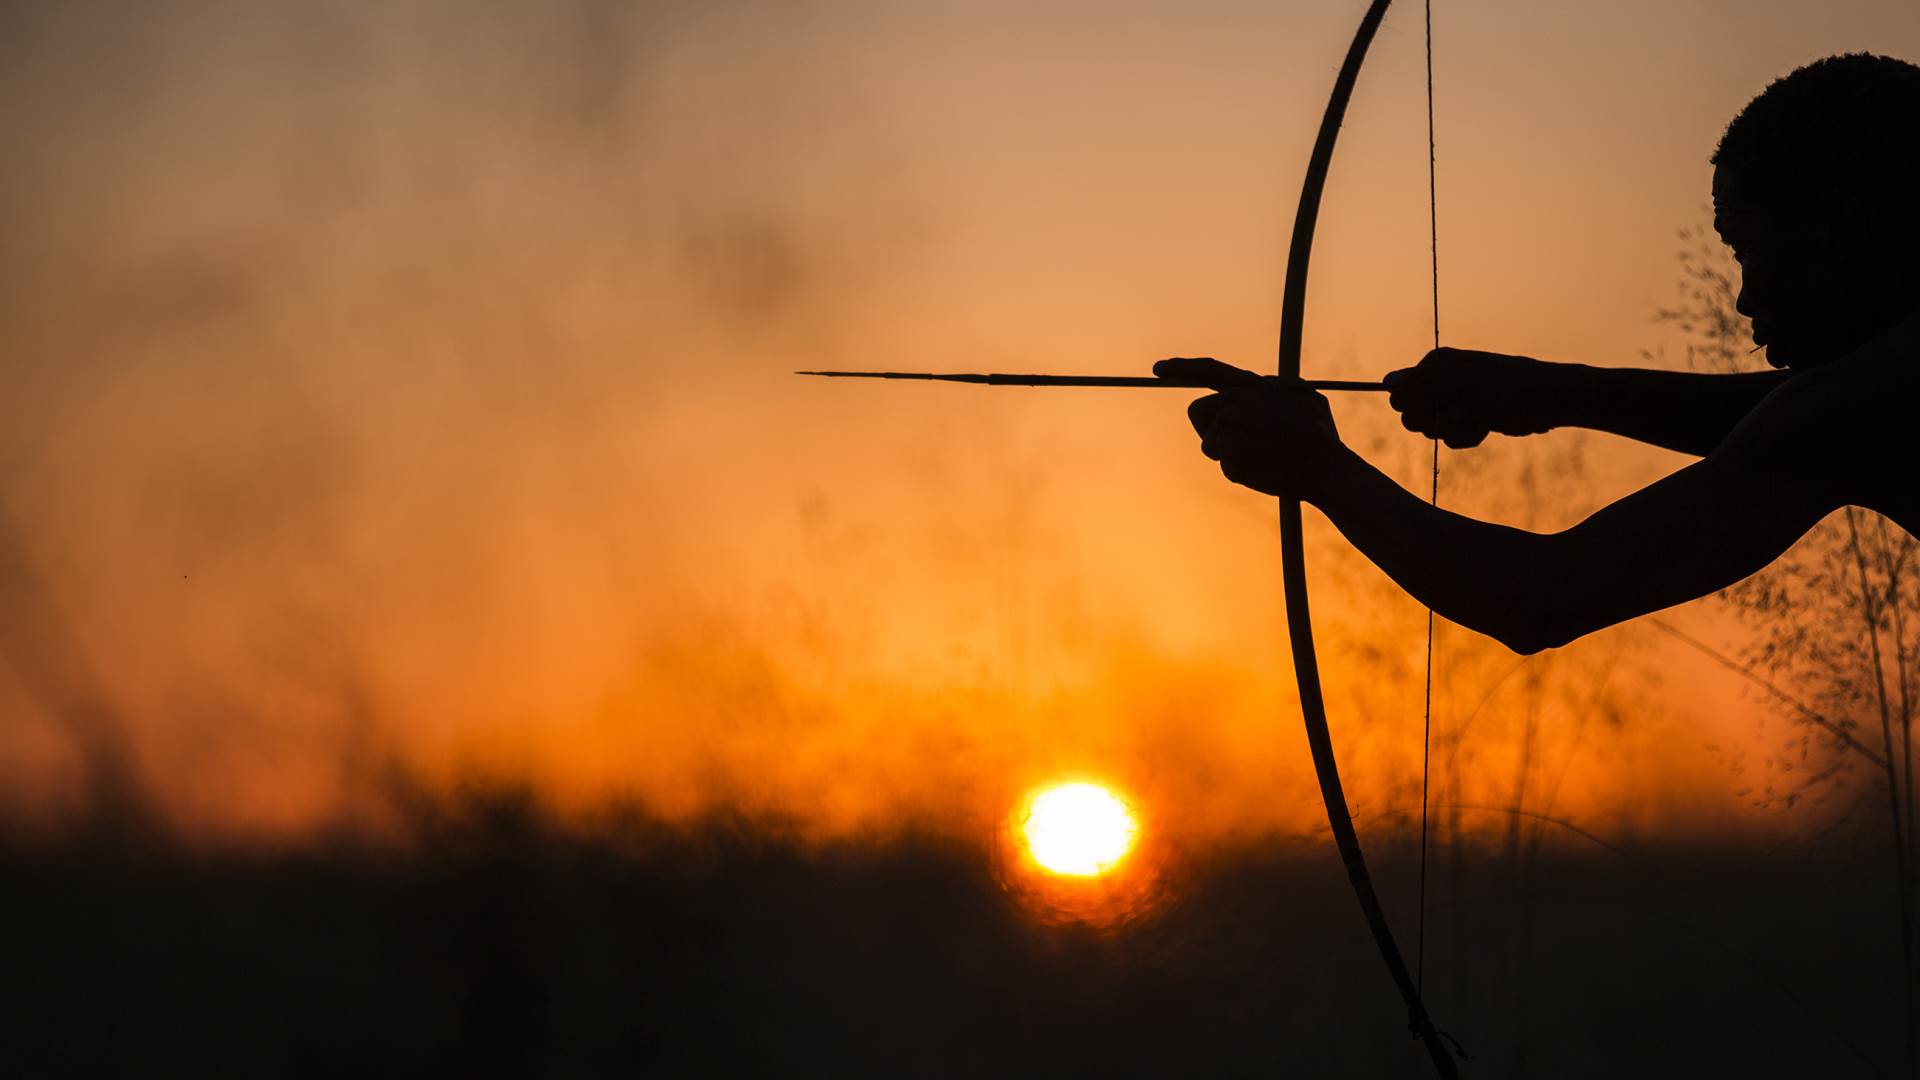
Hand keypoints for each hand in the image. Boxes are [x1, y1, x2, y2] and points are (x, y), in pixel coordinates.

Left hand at [1154, 357, 1343, 498]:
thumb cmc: (1319, 434)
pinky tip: (1263, 468)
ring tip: (1259, 454)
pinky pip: (1222, 464)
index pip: (1208, 370)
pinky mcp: (1228, 457)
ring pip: (1208, 442)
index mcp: (1252, 385)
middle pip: (1197, 411)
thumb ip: (1277, 388)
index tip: (1158, 369)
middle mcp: (1235, 402)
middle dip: (1210, 426)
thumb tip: (1263, 384)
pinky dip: (1239, 469)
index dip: (1181, 367)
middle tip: (1236, 438)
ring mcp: (1230, 430)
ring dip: (1226, 450)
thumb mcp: (1305, 396)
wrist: (1325, 468)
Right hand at [1383, 347, 1558, 447]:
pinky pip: (1450, 438)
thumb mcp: (1465, 383)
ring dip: (1455, 432)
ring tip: (1480, 421)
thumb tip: (1386, 382)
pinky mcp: (1466, 418)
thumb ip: (1424, 382)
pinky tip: (1486, 428)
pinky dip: (1466, 437)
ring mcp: (1453, 400)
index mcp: (1435, 365)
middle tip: (1463, 415)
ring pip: (1431, 430)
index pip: (1401, 394)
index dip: (1419, 408)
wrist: (1547, 402)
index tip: (1444, 407)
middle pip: (1412, 415)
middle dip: (1437, 422)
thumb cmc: (1509, 387)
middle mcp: (1440, 381)